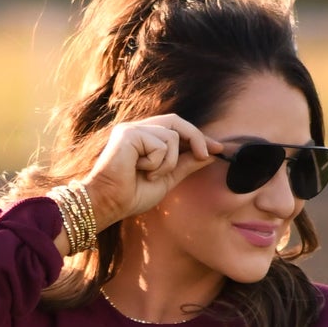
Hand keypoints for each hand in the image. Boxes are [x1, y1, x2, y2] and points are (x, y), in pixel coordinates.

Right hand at [81, 113, 221, 227]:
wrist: (109, 204)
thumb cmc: (131, 195)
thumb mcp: (167, 179)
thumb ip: (186, 164)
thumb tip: (210, 155)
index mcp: (145, 138)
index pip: (177, 129)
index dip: (199, 137)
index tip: (218, 149)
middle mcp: (138, 129)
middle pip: (177, 122)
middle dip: (197, 138)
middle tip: (207, 155)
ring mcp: (132, 129)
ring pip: (171, 137)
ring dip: (168, 163)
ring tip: (149, 175)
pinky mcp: (129, 133)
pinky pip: (160, 145)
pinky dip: (156, 163)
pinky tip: (140, 170)